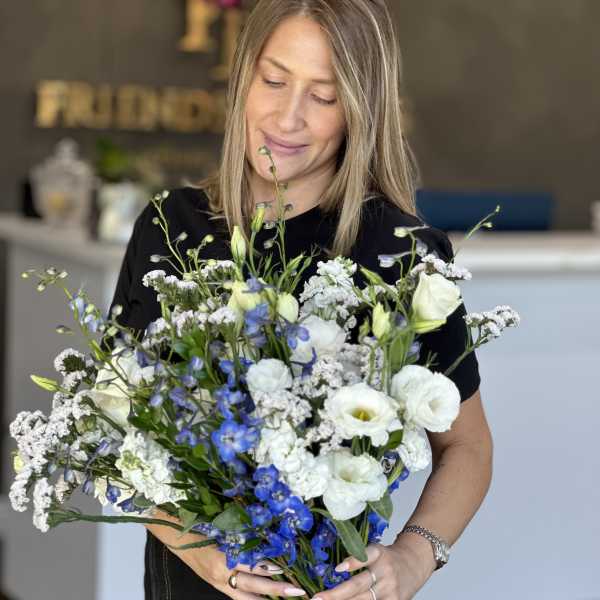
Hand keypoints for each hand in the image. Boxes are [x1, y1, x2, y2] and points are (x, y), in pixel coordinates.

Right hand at [146, 510, 307, 599]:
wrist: (175, 537)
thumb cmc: (199, 526)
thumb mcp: (221, 528)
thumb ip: (242, 536)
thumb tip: (267, 537)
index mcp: (223, 556)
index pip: (251, 564)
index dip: (269, 567)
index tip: (286, 568)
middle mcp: (221, 573)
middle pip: (253, 584)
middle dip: (276, 589)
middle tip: (297, 589)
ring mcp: (218, 582)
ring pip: (247, 596)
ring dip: (267, 598)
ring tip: (287, 598)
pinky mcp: (216, 585)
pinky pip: (237, 597)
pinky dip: (252, 598)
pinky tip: (265, 599)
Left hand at [311, 542, 434, 599]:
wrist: (414, 564)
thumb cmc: (387, 558)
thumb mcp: (375, 550)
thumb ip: (358, 559)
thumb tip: (337, 570)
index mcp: (379, 554)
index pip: (366, 556)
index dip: (353, 563)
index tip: (338, 569)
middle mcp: (385, 572)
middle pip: (358, 585)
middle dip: (335, 594)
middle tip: (317, 598)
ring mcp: (390, 590)